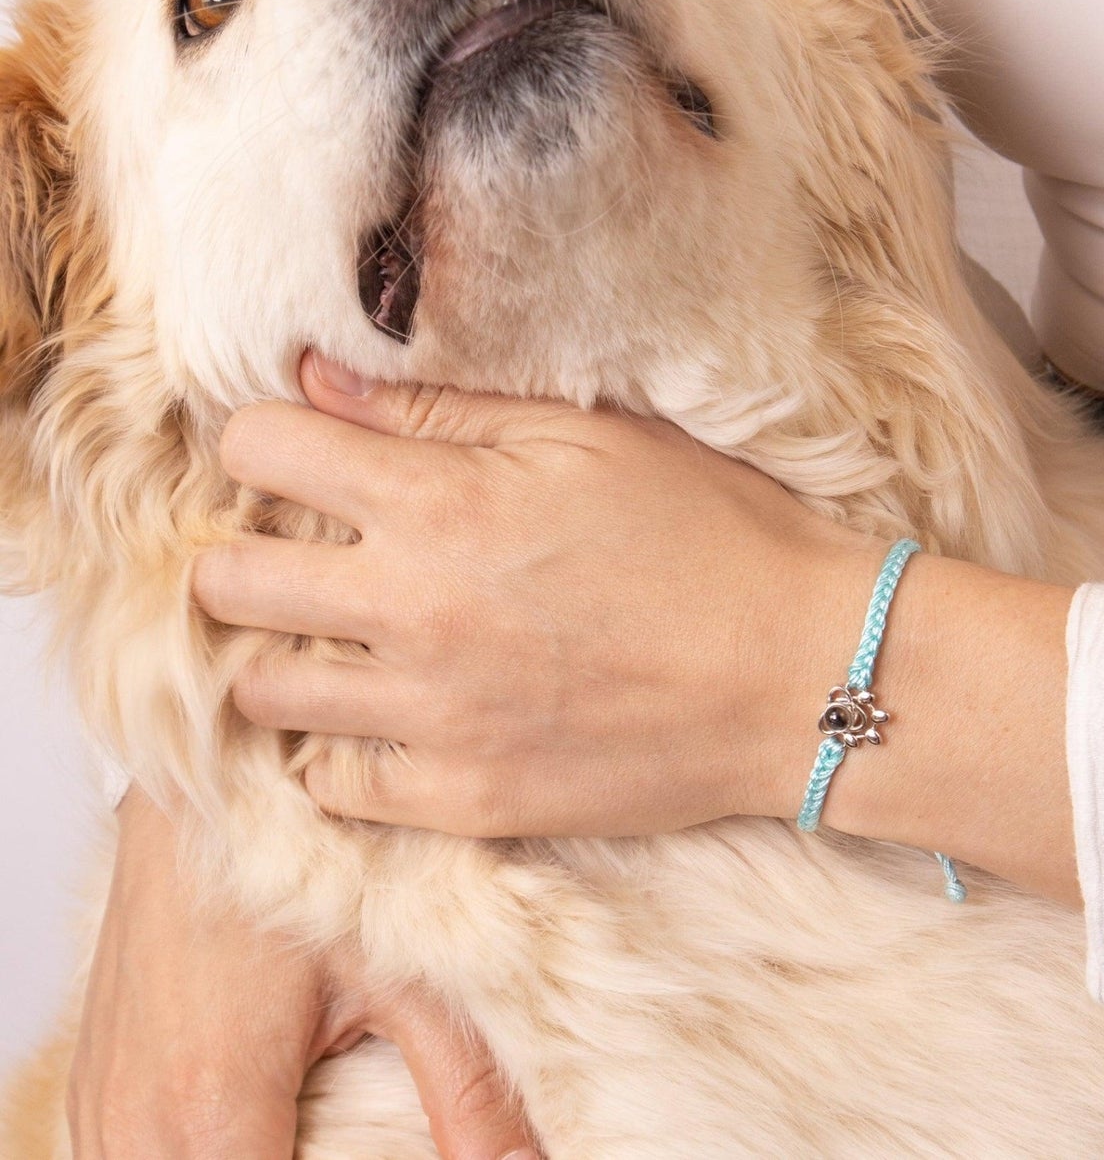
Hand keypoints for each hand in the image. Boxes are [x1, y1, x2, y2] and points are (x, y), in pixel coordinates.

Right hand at [69, 789, 538, 1159]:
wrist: (205, 775)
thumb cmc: (303, 855)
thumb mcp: (401, 970)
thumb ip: (466, 1088)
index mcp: (216, 1110)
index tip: (389, 1155)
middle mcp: (140, 1127)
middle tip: (364, 1134)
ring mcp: (104, 1110)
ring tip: (320, 1122)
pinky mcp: (92, 1088)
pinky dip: (196, 1156)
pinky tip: (264, 1119)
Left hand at [193, 353, 881, 838]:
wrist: (799, 671)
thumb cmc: (709, 532)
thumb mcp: (589, 438)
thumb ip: (443, 410)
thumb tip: (316, 381)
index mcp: (439, 503)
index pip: (256, 448)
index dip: (265, 438)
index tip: (299, 453)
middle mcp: (411, 611)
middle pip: (226, 580)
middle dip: (247, 551)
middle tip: (308, 550)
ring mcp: (430, 718)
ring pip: (263, 690)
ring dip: (289, 652)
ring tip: (349, 637)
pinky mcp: (463, 799)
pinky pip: (332, 785)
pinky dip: (343, 747)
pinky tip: (391, 716)